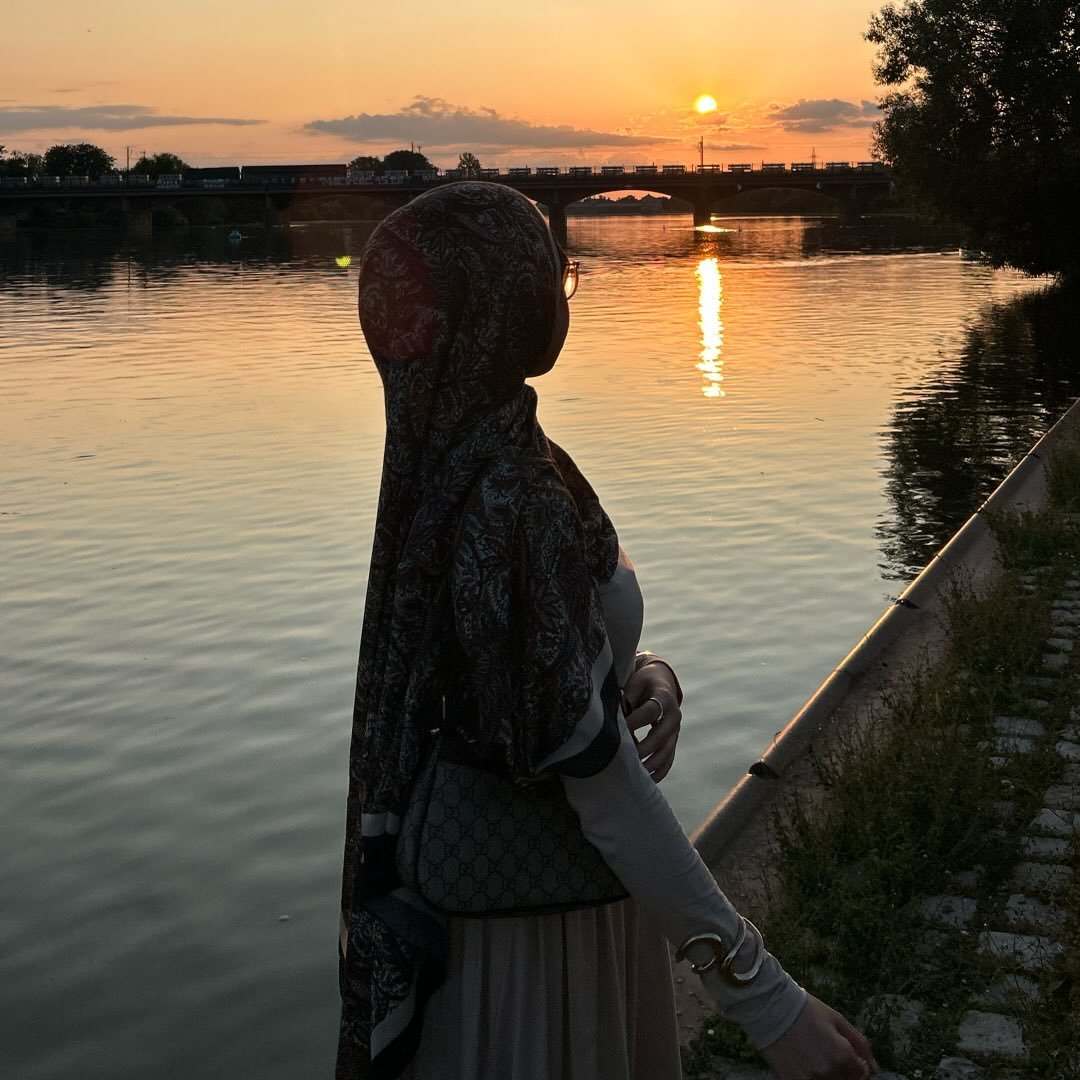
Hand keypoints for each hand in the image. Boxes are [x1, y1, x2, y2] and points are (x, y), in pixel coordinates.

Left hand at [621, 663, 681, 781]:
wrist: (661, 681)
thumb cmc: (642, 683)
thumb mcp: (634, 684)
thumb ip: (625, 700)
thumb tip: (612, 720)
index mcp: (664, 696)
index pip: (650, 711)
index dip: (635, 722)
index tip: (619, 731)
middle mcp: (674, 714)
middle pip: (660, 735)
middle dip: (644, 748)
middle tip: (627, 757)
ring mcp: (675, 730)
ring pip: (667, 750)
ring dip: (652, 763)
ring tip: (636, 772)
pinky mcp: (673, 740)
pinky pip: (669, 758)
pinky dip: (660, 770)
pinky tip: (649, 779)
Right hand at [760, 995, 877, 1079]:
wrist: (770, 1007)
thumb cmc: (806, 1009)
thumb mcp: (836, 1019)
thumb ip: (859, 1044)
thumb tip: (875, 1069)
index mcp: (842, 1056)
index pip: (861, 1075)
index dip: (856, 1064)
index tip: (846, 1055)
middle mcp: (828, 1072)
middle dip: (842, 1071)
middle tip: (827, 1053)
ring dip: (826, 1074)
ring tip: (814, 1057)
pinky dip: (808, 1076)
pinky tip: (802, 1062)